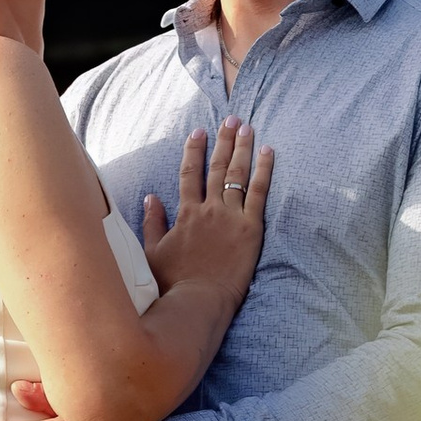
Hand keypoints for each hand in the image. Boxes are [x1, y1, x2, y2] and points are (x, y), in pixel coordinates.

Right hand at [141, 117, 274, 310]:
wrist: (198, 301)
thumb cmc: (173, 284)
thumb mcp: (153, 252)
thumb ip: (153, 222)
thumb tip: (152, 197)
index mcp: (186, 213)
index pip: (190, 173)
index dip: (194, 151)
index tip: (198, 133)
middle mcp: (209, 209)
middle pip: (217, 167)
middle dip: (223, 140)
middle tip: (230, 119)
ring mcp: (231, 217)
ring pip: (237, 174)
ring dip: (243, 148)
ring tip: (247, 127)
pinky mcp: (251, 228)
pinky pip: (259, 192)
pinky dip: (264, 170)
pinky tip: (268, 151)